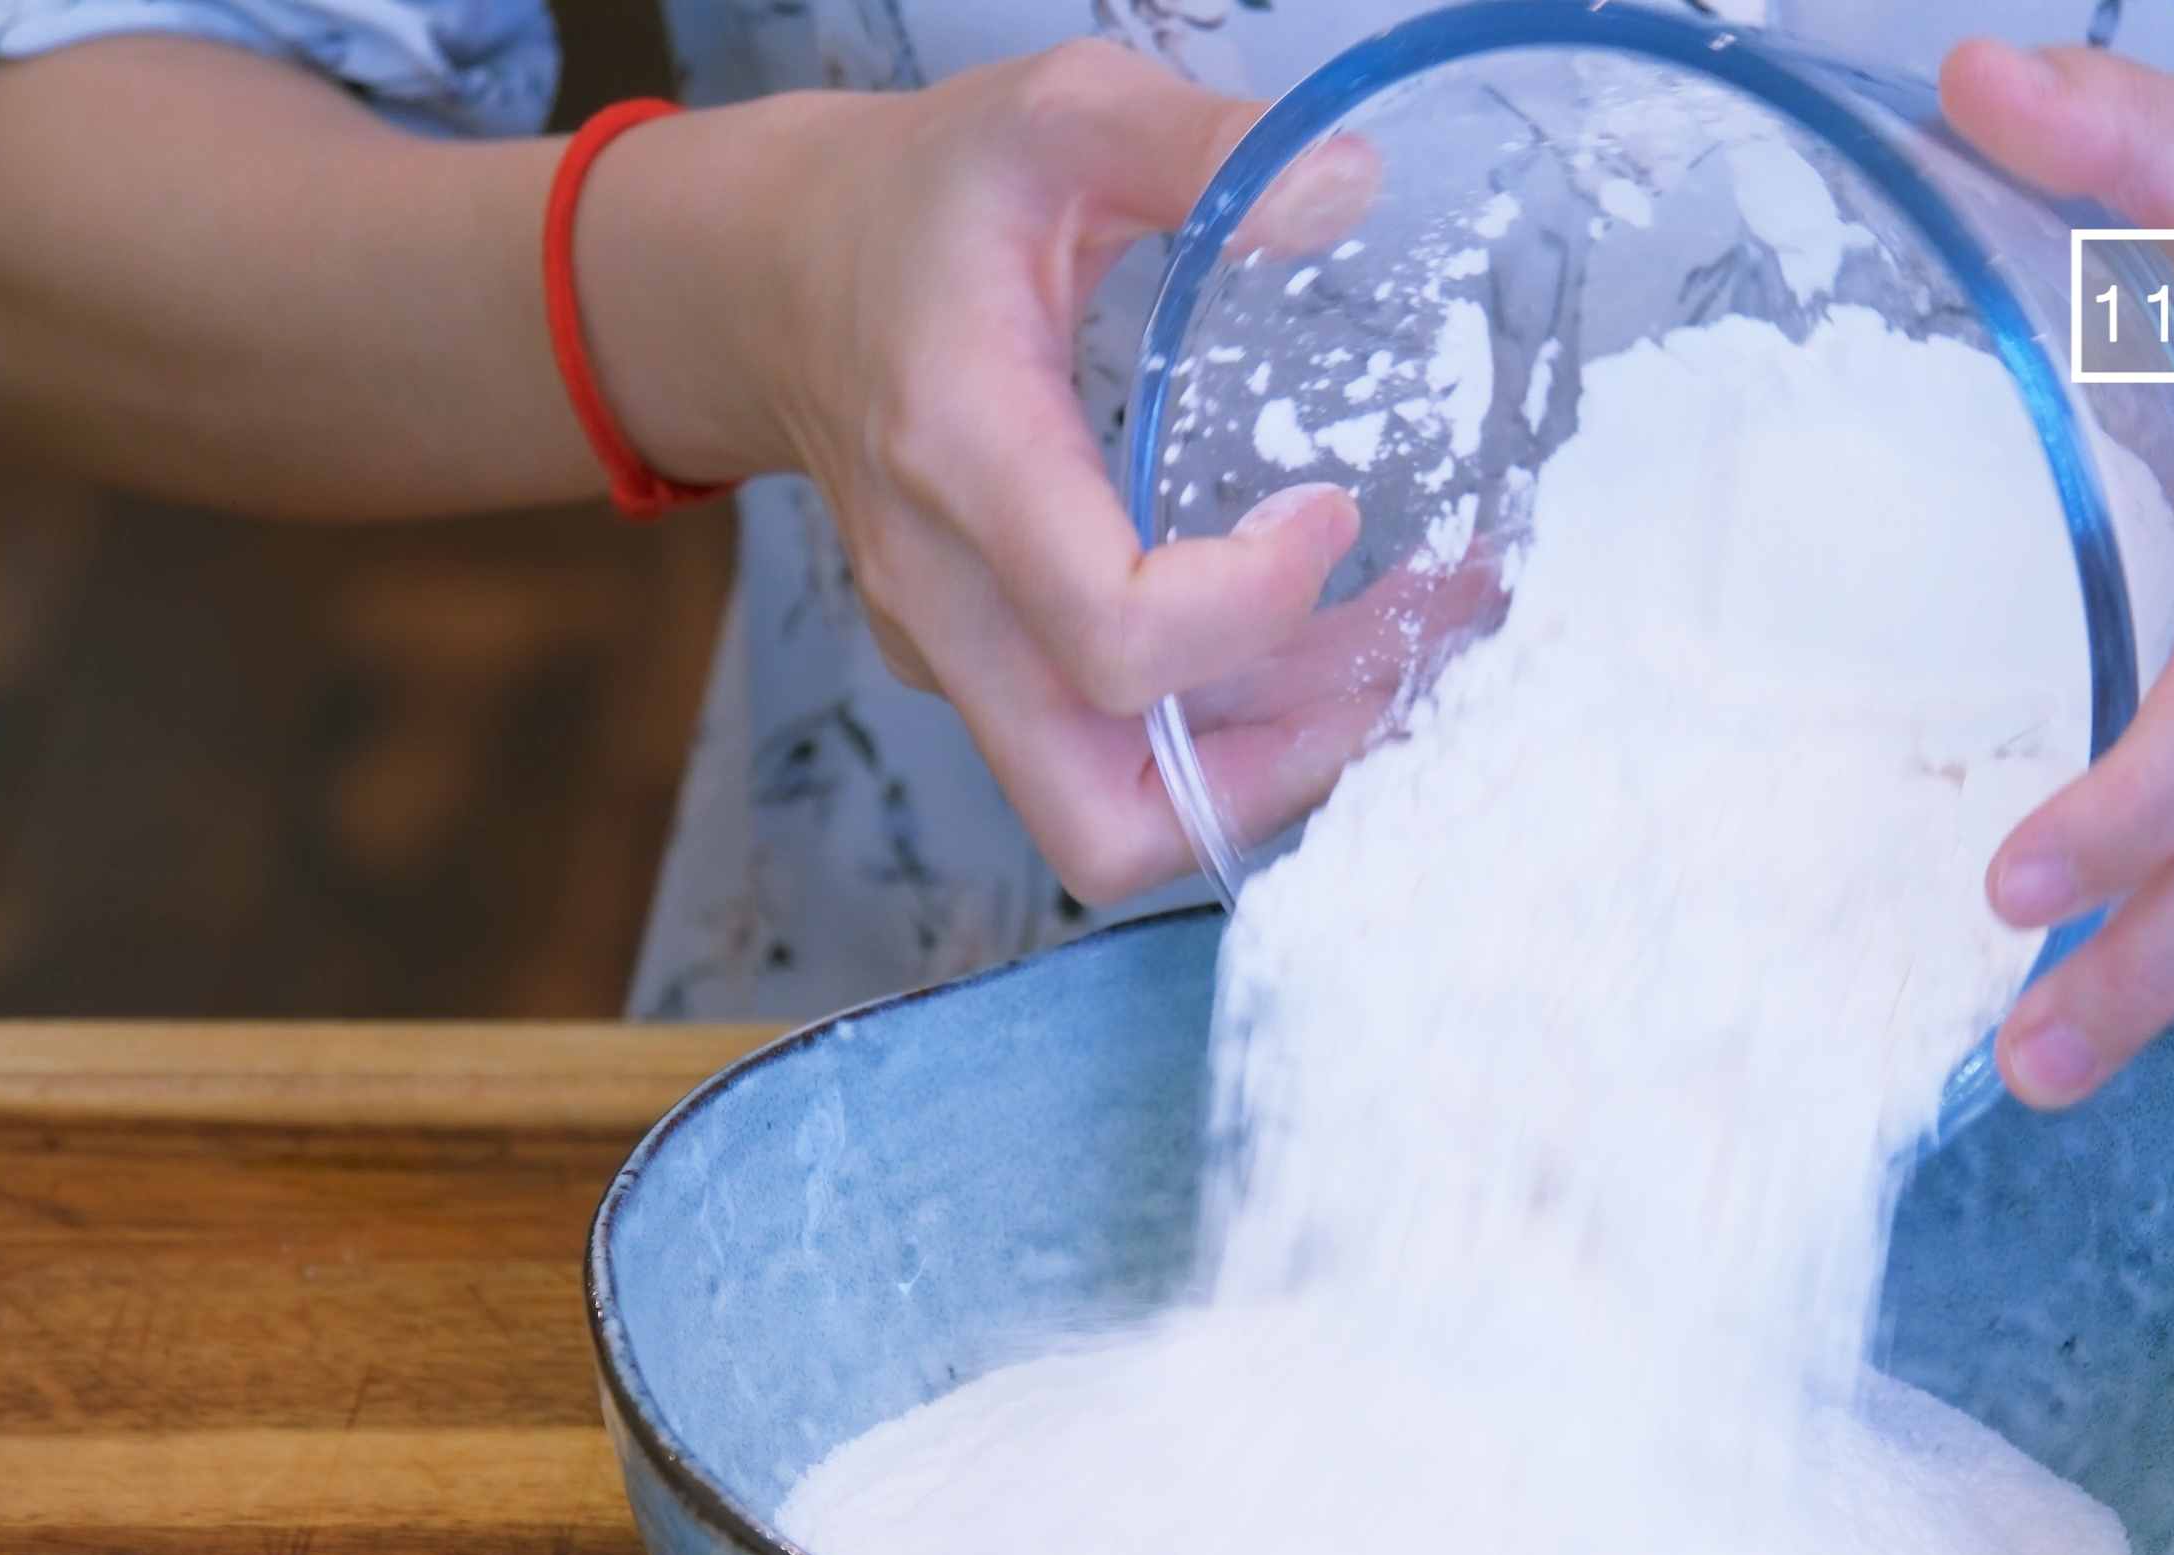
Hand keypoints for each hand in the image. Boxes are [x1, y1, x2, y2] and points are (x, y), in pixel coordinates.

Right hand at [589, 44, 1381, 902]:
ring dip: (1273, 764)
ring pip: (1117, 816)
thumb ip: (1199, 144)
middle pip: (1102, 820)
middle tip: (1398, 676)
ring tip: (1402, 654)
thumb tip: (1346, 186)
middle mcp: (948, 596)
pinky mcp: (985, 674)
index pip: (1115, 636)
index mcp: (965, 460)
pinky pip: (1112, 759)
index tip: (1326, 511)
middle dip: (1277, 775)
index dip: (1255, 609)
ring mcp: (959, 655)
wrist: (772, 274)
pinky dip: (1228, 728)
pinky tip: (1322, 634)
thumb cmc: (924, 199)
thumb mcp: (1057, 116)